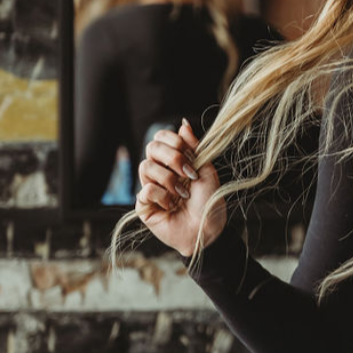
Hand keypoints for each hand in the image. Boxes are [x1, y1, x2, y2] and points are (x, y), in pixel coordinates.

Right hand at [135, 119, 223, 257]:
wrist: (207, 229)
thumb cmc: (209, 201)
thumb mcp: (206, 170)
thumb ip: (193, 146)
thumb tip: (183, 124)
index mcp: (174, 161)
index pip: (161, 138)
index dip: (174, 142)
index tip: (191, 156)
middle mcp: (160, 171)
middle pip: (151, 147)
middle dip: (172, 158)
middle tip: (188, 173)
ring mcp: (150, 187)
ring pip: (146, 167)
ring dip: (169, 180)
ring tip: (182, 195)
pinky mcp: (143, 205)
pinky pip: (146, 189)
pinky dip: (163, 197)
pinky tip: (171, 206)